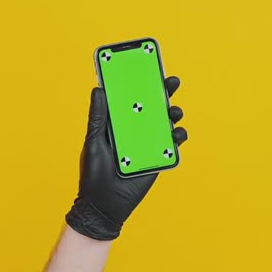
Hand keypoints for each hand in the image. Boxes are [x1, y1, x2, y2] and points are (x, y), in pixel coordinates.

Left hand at [64, 75, 188, 239]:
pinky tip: (176, 133)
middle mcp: (134, 131)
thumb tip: (99, 88)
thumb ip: (98, 117)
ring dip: (173, 114)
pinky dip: (177, 137)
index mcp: (118, 123)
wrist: (103, 205)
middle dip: (163, 92)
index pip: (131, 99)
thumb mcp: (94, 141)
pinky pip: (172, 145)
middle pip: (152, 107)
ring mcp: (147, 144)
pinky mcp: (157, 159)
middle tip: (171, 81)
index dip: (140, 83)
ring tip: (173, 111)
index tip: (148, 66)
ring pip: (165, 123)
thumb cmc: (94, 173)